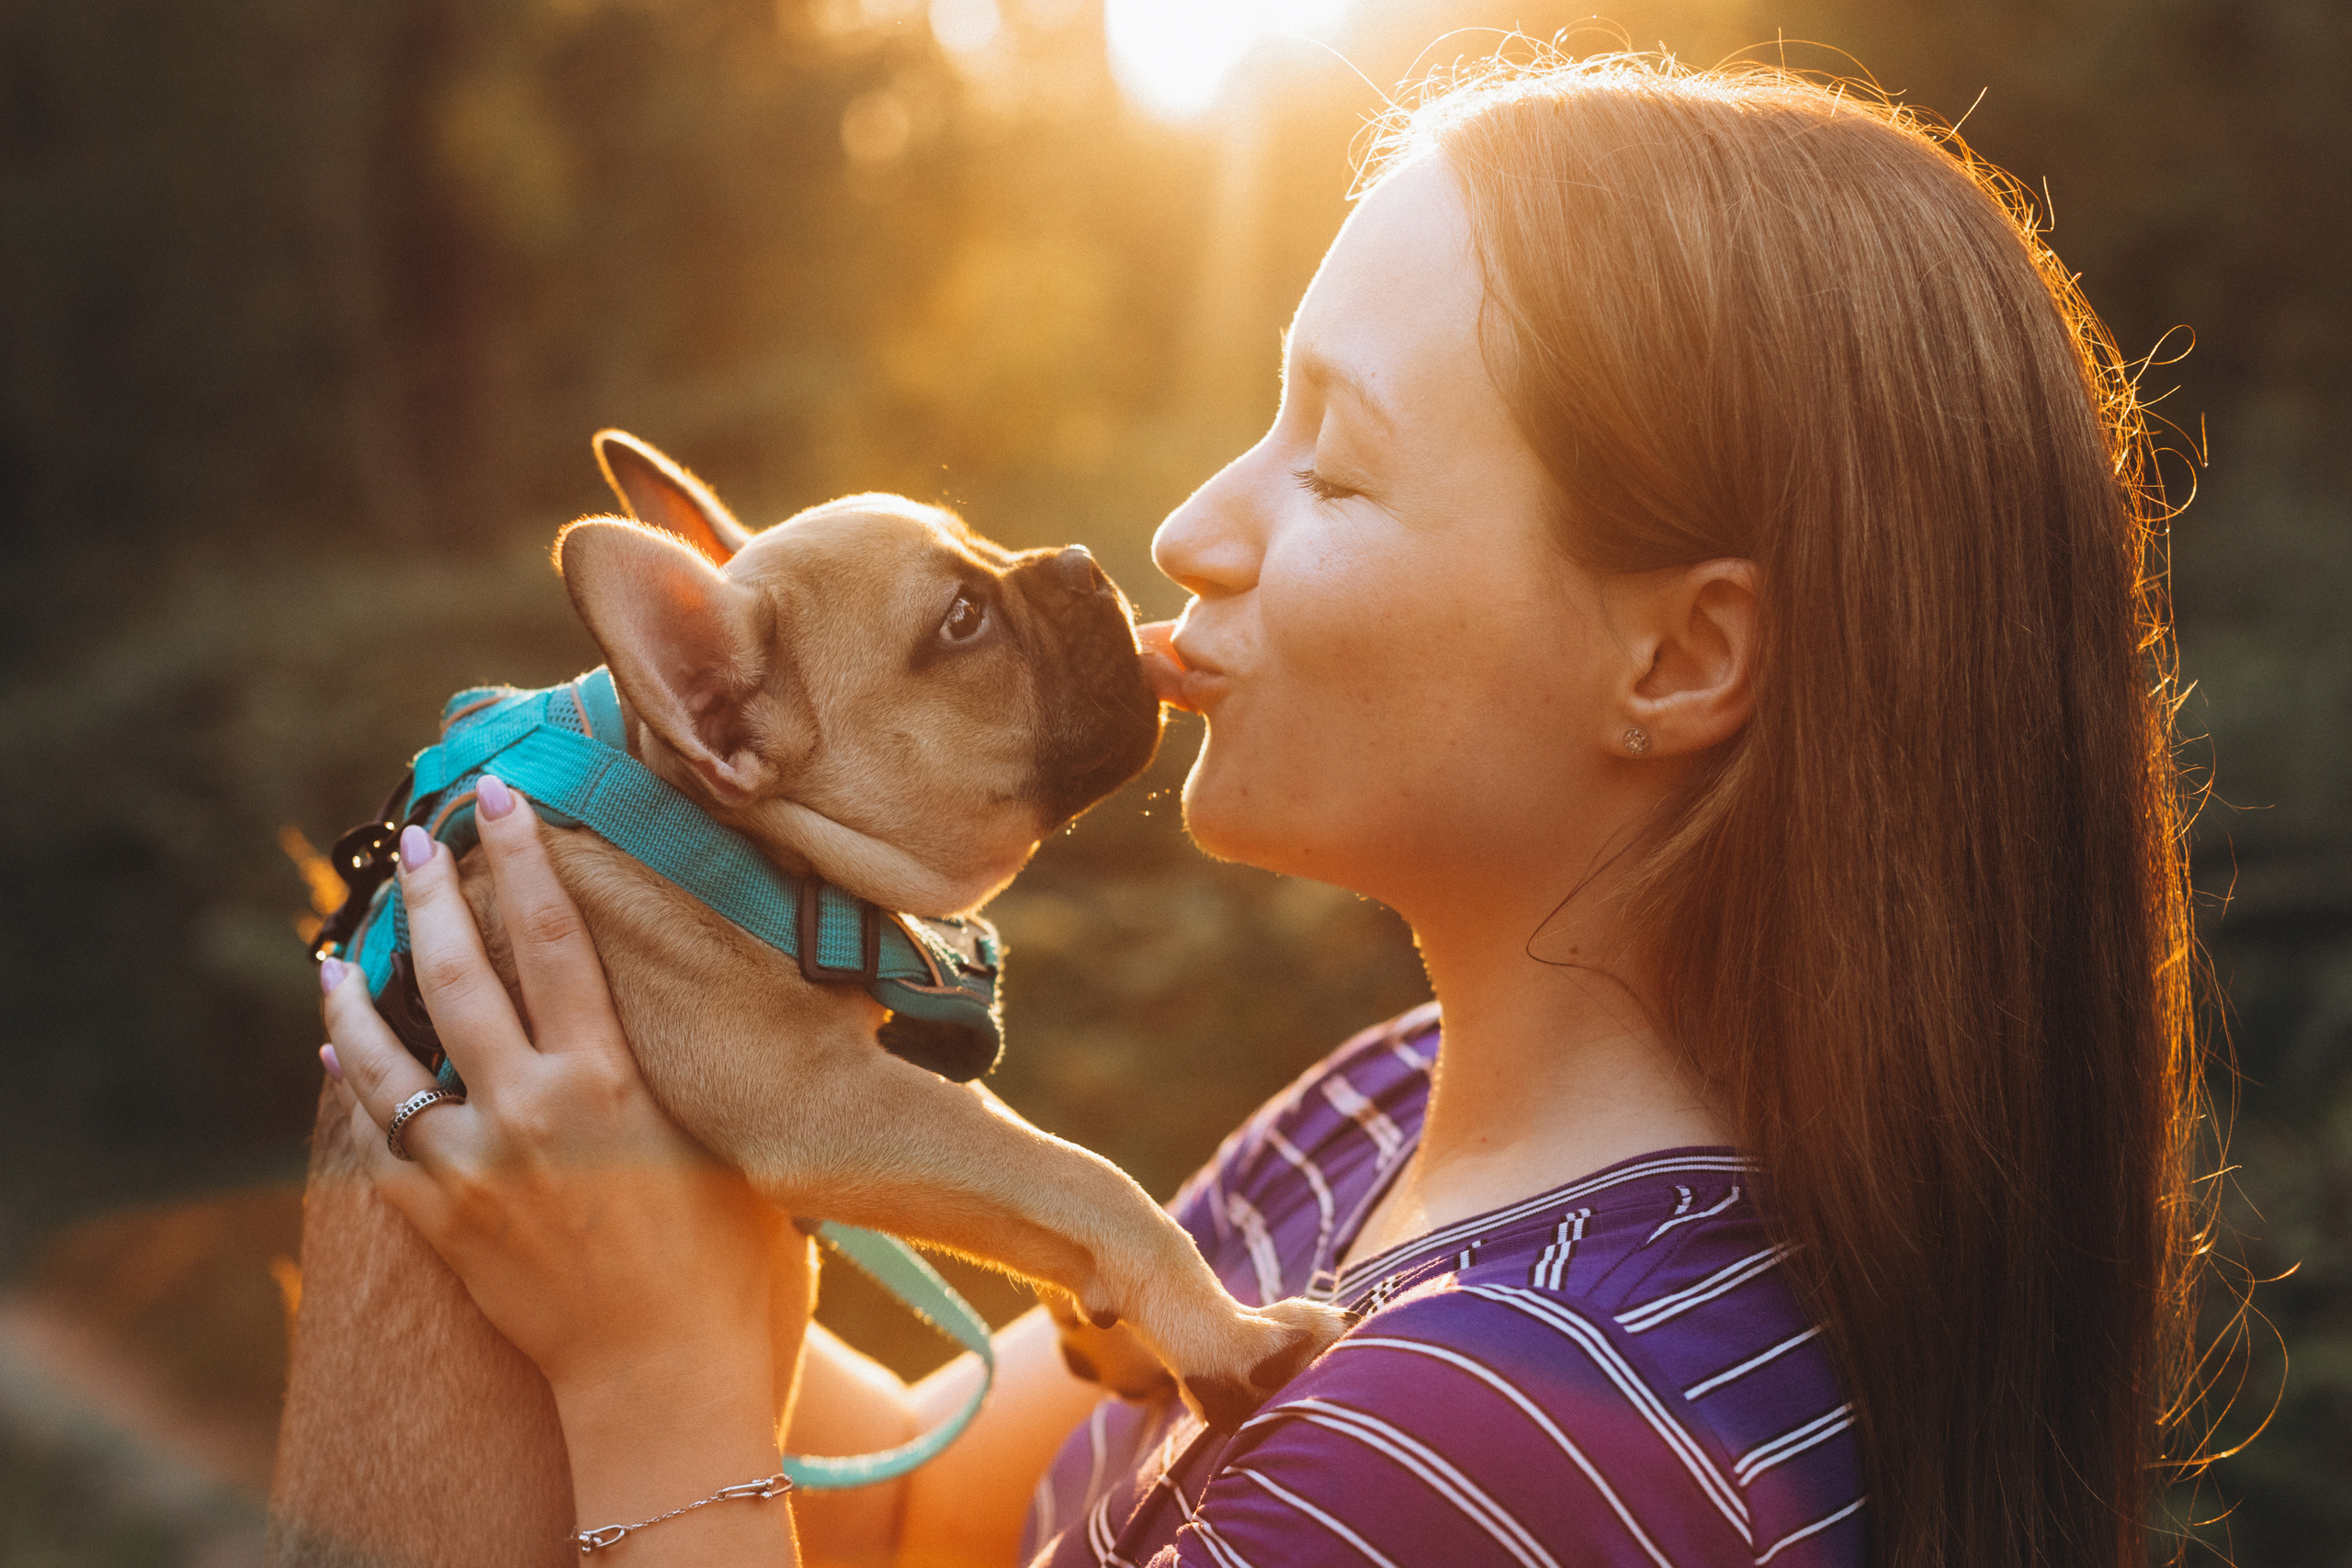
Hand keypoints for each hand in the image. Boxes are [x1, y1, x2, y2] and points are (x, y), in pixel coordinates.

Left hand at [322, 774, 805, 1554]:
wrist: (666, 1386)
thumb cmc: (735, 1273)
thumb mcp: (734, 1148)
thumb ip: (696, 1080)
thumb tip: (711, 1021)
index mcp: (610, 1078)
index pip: (553, 936)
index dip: (522, 857)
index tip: (499, 798)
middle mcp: (529, 1108)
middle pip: (460, 972)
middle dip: (428, 894)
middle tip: (412, 839)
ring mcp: (472, 1169)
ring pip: (388, 1056)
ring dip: (358, 993)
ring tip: (339, 946)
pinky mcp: (441, 1226)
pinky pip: (378, 1143)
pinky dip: (357, 1090)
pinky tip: (341, 1057)